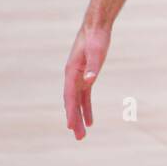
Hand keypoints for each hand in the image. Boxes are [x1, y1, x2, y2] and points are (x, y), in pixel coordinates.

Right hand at [64, 23, 110, 140]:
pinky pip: (84, 96)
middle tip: (79, 138)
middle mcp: (72, 77)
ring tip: (82, 134)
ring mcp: (78, 78)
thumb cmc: (96, 39)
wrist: (96, 28)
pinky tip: (89, 120)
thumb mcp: (97, 52)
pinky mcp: (85, 77)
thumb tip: (90, 80)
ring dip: (79, 117)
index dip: (71, 112)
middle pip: (71, 103)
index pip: (70, 97)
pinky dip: (86, 108)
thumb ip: (93, 66)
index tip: (72, 127)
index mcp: (71, 73)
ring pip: (77, 102)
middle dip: (74, 120)